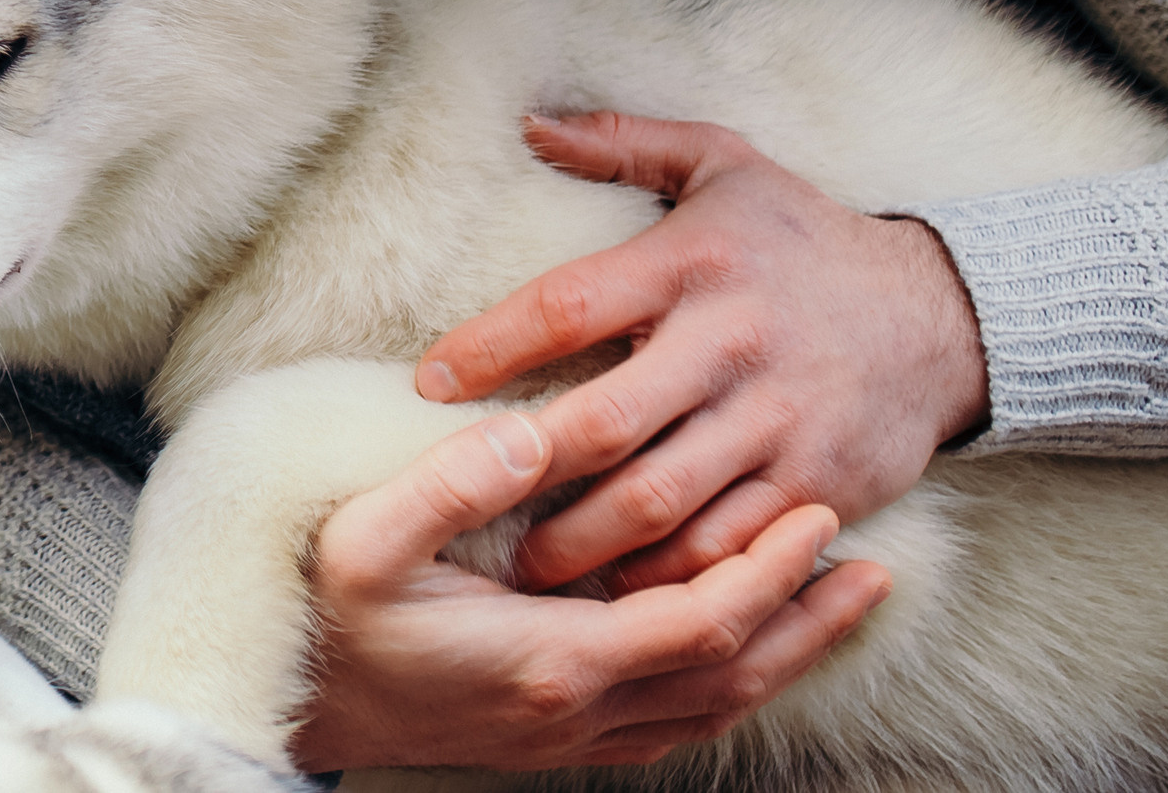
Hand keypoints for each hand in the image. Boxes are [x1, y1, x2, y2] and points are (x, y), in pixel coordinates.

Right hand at [292, 413, 890, 771]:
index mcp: (552, 659)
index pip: (701, 623)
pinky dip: (732, 685)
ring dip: (785, 657)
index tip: (819, 518)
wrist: (290, 705)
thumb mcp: (366, 538)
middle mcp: (579, 712)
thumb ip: (452, 483)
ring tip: (838, 605)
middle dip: (810, 620)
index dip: (771, 575)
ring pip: (714, 708)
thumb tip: (528, 426)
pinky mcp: (557, 741)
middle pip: (734, 675)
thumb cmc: (327, 616)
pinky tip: (746, 652)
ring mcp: (571, 736)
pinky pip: (677, 726)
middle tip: (876, 567)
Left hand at [414, 112, 989, 593]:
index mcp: (691, 263)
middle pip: (605, 423)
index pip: (567, 305)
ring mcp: (775, 421)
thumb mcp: (723, 163)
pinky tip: (617, 594)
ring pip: (660, 503)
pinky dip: (666, 579)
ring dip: (583, 547)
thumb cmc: (802, 237)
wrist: (944, 315)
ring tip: (525, 569)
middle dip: (523, 473)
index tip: (427, 383)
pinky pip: (726, 548)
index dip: (489, 346)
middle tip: (460, 503)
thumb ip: (623, 142)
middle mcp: (728, 344)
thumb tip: (529, 123)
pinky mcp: (815, 485)